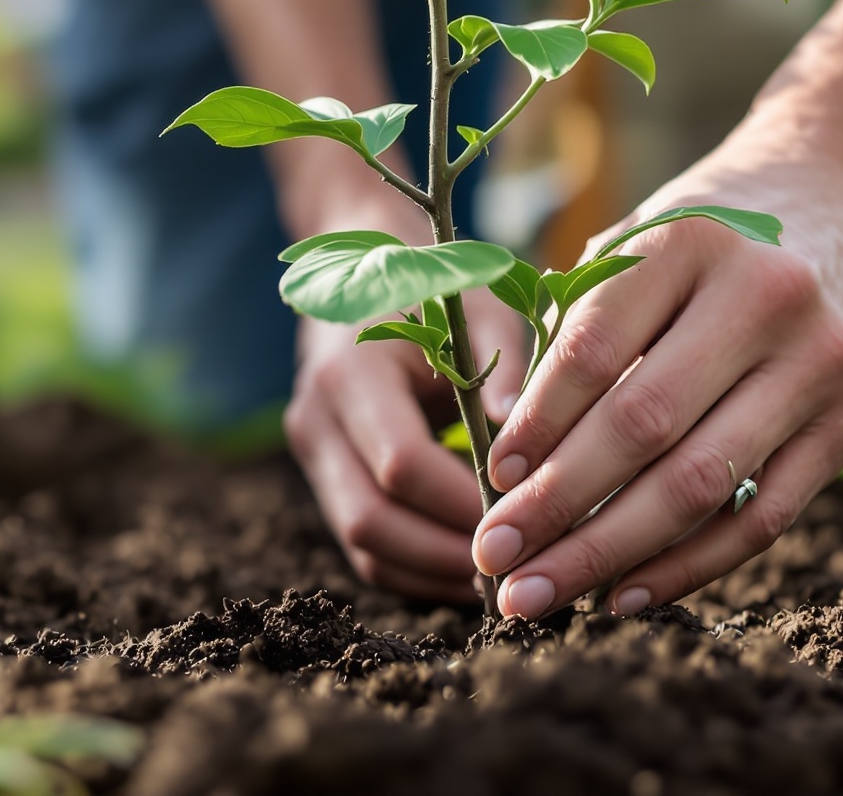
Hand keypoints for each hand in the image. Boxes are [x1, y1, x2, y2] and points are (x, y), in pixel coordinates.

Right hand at [283, 187, 532, 599]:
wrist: (364, 267)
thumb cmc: (436, 285)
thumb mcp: (476, 308)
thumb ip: (502, 366)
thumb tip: (527, 439)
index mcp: (351, 373)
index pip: (401, 464)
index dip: (462, 503)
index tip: (529, 519)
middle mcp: (317, 420)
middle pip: (372, 522)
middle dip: (447, 556)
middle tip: (521, 568)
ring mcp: (314, 452)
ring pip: (364, 546)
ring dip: (434, 573)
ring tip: (505, 576)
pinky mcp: (326, 475)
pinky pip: (365, 545)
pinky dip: (417, 567)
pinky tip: (472, 564)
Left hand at [468, 152, 842, 617]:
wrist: (837, 194)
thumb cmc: (702, 240)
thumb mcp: (636, 249)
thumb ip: (577, 337)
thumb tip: (510, 468)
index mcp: (691, 240)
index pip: (595, 349)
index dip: (538, 424)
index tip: (490, 480)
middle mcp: (767, 295)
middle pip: (644, 426)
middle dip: (557, 506)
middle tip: (492, 558)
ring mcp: (822, 360)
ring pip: (701, 485)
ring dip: (608, 553)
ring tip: (537, 595)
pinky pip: (763, 518)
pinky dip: (687, 567)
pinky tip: (621, 594)